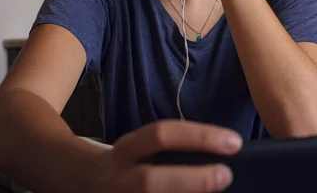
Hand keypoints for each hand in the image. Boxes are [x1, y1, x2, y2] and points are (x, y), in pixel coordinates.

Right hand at [92, 120, 242, 192]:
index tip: (234, 142)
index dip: (199, 137)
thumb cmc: (129, 162)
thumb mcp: (144, 146)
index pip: (162, 134)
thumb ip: (176, 149)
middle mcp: (119, 179)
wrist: (82, 181)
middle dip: (193, 180)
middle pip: (152, 182)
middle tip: (226, 175)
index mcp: (127, 149)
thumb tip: (226, 153)